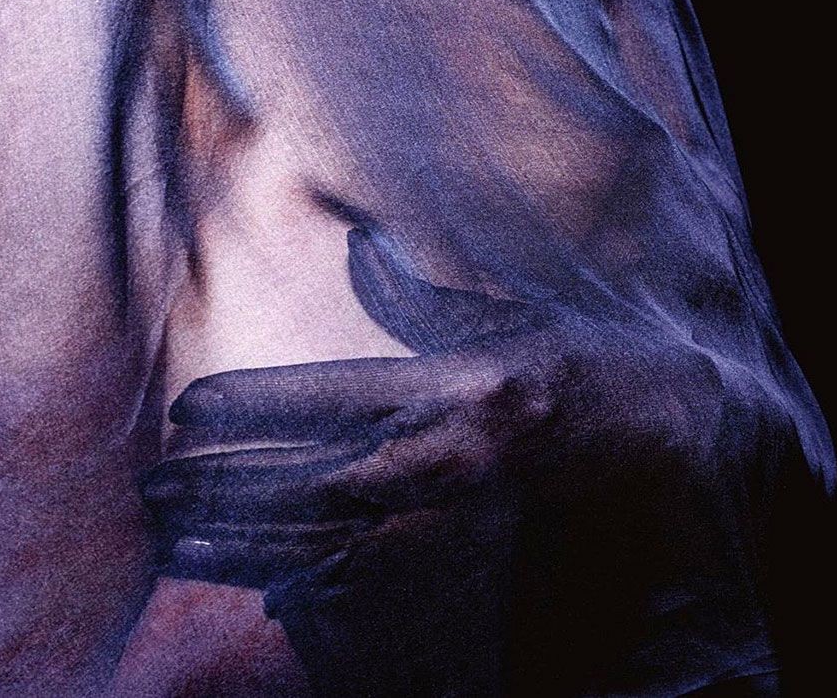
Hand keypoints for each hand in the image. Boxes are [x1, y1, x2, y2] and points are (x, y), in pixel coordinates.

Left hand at [142, 229, 793, 696]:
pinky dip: (315, 586)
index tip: (187, 408)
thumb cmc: (587, 371)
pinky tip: (258, 586)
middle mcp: (456, 456)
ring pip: (337, 540)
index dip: (257, 405)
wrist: (684, 446)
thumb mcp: (505, 323)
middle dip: (230, 484)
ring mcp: (468, 521)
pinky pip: (383, 587)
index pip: (335, 395)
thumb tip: (361, 249)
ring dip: (250, 539)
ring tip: (175, 531)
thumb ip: (425, 297)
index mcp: (459, 385)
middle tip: (152, 484)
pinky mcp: (480, 564)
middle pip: (317, 478)